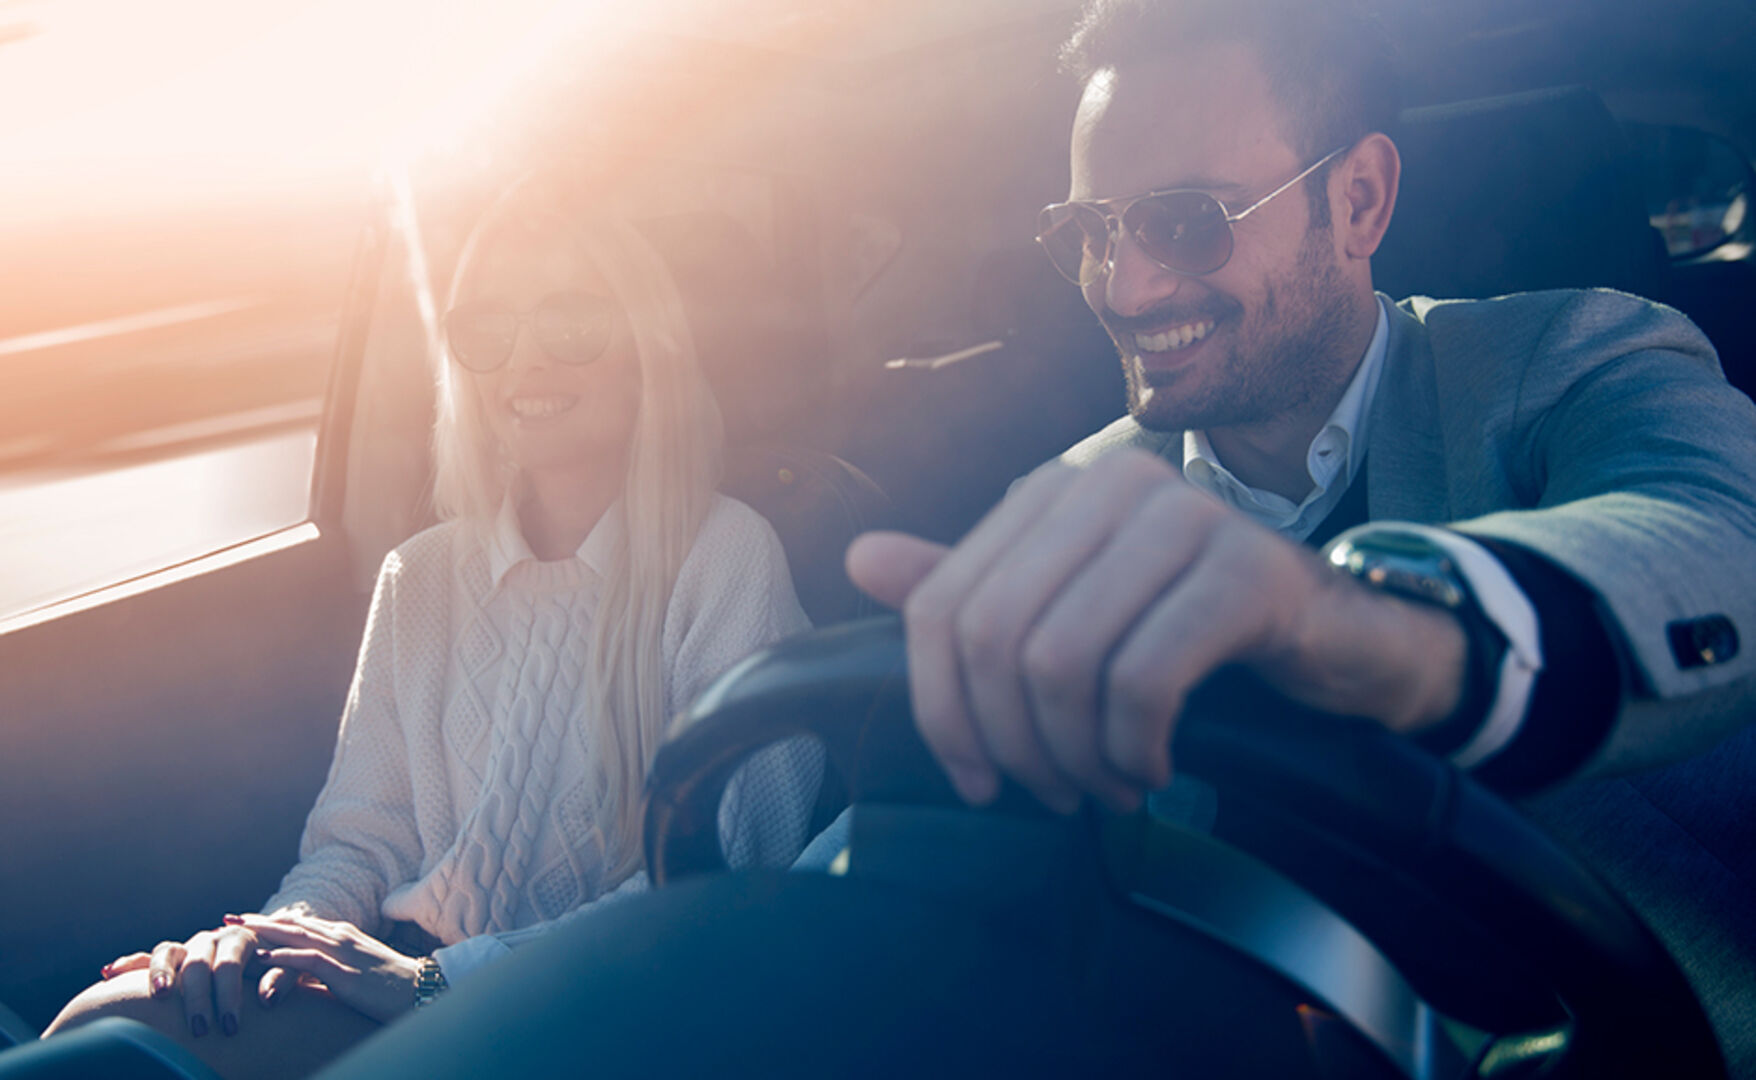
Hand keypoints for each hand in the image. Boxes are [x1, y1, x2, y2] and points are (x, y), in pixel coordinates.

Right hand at [101, 919, 299, 1037]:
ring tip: (159, 995)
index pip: (231, 962)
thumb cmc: (281, 970)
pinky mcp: (171, 956)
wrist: (270, 959)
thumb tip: (267, 997)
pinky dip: (130, 964)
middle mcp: (211, 938)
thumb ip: (284, 977)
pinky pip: (148, 957)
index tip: (230, 1027)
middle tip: (199, 1029)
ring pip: (169, 953)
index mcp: (242, 937)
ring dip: (161, 974)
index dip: (229, 995)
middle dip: (197, 997)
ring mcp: (189, 946)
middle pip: (198, 963)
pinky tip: (107, 973)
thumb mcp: (293, 971)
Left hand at [231, 912, 423, 1023]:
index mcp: (344, 937)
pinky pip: (309, 960)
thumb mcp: (355, 979)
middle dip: (259, 921)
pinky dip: (284, 956)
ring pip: (297, 936)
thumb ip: (329, 978)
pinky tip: (263, 956)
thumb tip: (305, 988)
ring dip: (264, 932)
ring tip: (237, 931)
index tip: (245, 921)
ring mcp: (344, 952)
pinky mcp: (346, 972)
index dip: (272, 922)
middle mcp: (342, 937)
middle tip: (229, 917)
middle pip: (293, 924)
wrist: (423, 991)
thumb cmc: (391, 989)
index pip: (301, 924)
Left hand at [846, 449, 1466, 813]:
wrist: (1336, 638)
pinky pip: (1145, 678)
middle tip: (1055, 793)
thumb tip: (861, 559)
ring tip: (1109, 785)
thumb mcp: (1073, 611)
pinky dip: (1136, 747)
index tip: (976, 779)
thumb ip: (974, 589)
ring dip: (1078, 755)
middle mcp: (1109, 488)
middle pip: (994, 637)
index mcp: (1051, 494)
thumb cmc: (1192, 629)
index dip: (941, 709)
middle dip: (1012, 742)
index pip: (941, 607)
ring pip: (1062, 662)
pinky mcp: (1245, 571)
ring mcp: (1182, 519)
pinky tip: (1154, 768)